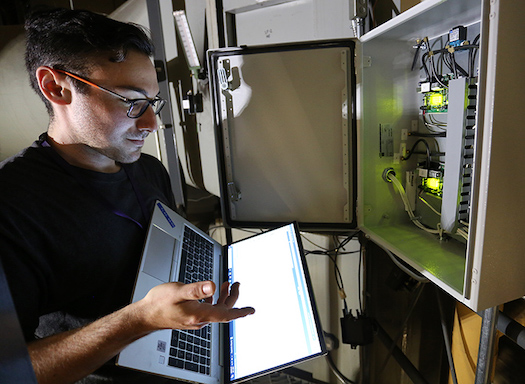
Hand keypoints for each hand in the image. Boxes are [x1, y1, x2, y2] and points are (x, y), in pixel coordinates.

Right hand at [138, 281, 254, 330]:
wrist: (145, 316)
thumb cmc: (159, 304)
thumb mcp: (178, 291)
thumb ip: (196, 289)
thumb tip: (212, 286)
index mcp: (200, 314)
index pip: (226, 314)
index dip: (240, 312)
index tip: (251, 310)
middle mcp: (200, 319)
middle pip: (223, 310)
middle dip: (232, 297)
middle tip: (236, 284)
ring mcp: (195, 319)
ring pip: (216, 309)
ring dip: (224, 297)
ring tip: (227, 285)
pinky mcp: (190, 317)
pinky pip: (208, 310)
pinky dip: (214, 300)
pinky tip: (210, 293)